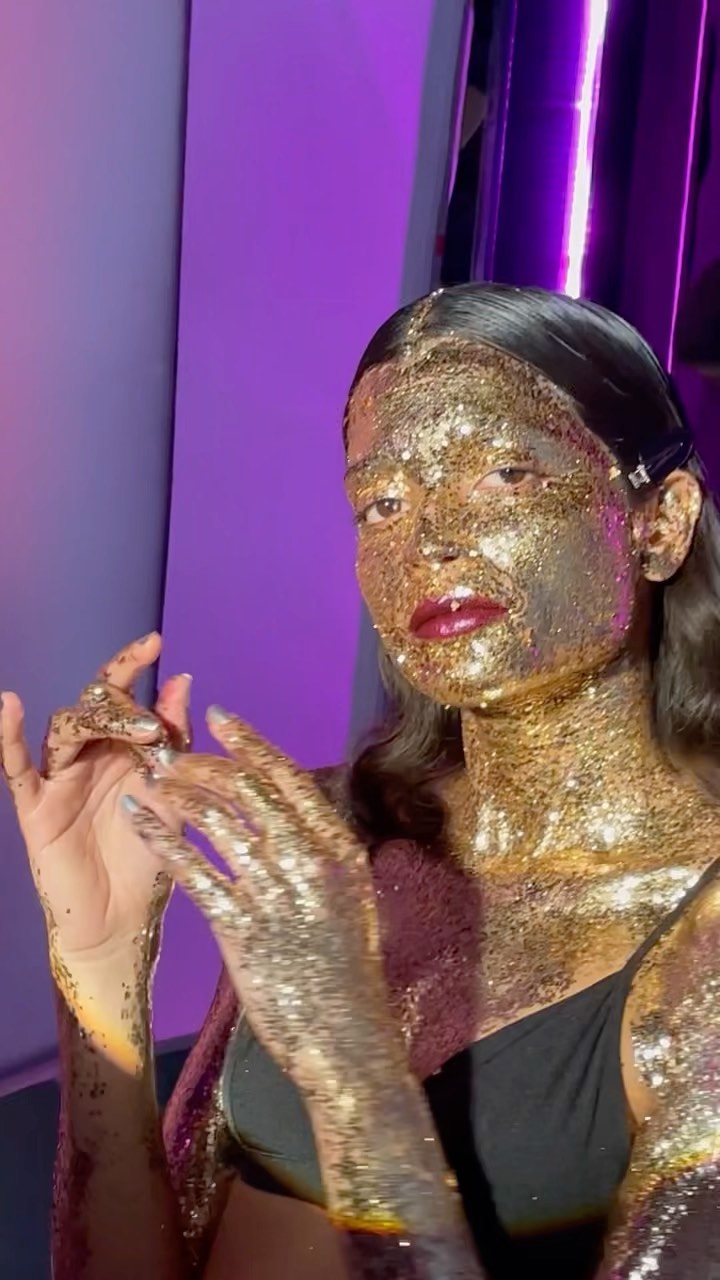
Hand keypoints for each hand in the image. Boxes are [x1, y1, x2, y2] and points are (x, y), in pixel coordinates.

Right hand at [1, 634, 190, 965]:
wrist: (125, 923)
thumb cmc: (152, 860)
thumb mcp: (175, 796)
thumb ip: (175, 740)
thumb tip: (182, 681)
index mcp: (124, 750)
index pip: (123, 696)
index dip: (134, 667)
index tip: (155, 641)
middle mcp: (90, 757)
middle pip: (93, 706)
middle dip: (123, 705)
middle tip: (152, 728)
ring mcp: (60, 780)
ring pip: (65, 728)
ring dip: (97, 721)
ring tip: (132, 729)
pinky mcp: (36, 809)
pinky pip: (16, 766)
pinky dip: (8, 735)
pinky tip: (8, 705)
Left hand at [124, 708, 401, 1092]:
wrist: (344, 1035)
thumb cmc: (346, 969)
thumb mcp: (350, 897)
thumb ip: (323, 852)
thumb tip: (293, 811)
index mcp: (339, 848)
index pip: (289, 778)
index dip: (251, 743)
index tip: (220, 718)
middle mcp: (309, 861)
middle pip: (249, 790)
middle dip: (205, 762)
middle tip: (172, 750)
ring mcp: (275, 893)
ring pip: (218, 820)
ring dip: (179, 791)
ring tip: (152, 778)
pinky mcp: (241, 927)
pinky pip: (192, 869)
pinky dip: (161, 835)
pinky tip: (137, 817)